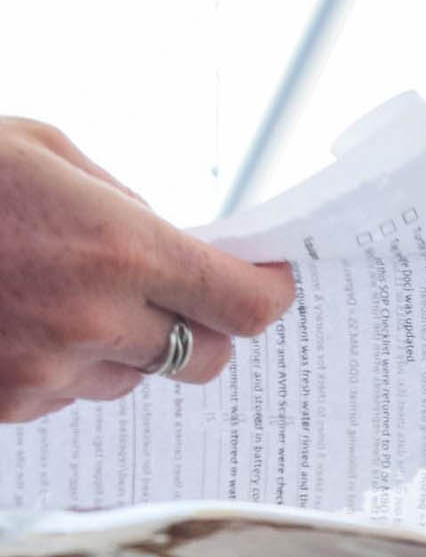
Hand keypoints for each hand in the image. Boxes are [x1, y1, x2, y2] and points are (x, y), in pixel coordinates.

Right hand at [0, 119, 296, 422]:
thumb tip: (180, 243)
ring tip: (60, 292)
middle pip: (209, 357)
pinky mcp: (7, 405)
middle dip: (203, 326)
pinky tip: (14, 318)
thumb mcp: (41, 151)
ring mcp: (48, 372)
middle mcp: (95, 321)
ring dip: (123, 346)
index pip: (246, 305)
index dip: (267, 296)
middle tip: (176, 292)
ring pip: (136, 379)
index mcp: (119, 249)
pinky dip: (61, 364)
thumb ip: (125, 203)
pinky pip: (70, 395)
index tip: (268, 282)